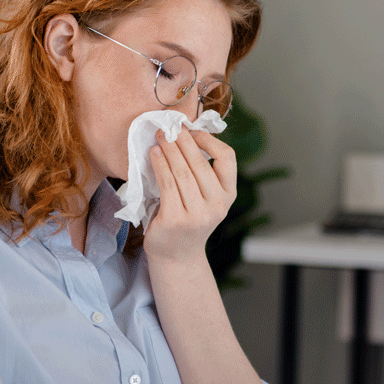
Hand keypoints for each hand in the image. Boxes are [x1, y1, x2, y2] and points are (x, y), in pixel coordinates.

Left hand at [144, 129, 236, 263]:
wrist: (177, 255)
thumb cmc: (188, 218)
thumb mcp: (205, 197)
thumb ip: (202, 172)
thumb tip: (186, 134)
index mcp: (228, 194)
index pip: (227, 158)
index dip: (209, 140)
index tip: (192, 132)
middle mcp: (218, 205)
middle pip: (200, 163)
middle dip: (182, 141)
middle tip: (169, 128)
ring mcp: (198, 214)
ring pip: (182, 172)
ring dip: (169, 150)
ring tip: (160, 137)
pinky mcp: (176, 220)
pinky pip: (167, 184)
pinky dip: (160, 165)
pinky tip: (154, 154)